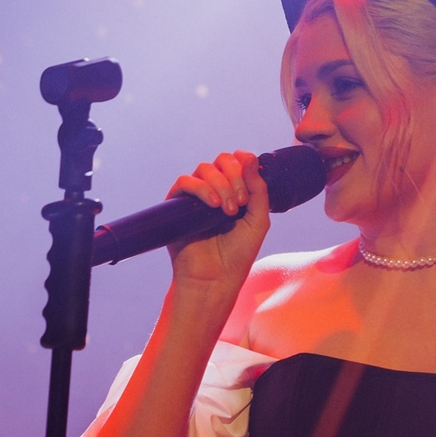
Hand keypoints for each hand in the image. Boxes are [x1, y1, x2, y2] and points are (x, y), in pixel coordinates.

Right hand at [164, 149, 270, 291]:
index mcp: (234, 192)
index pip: (237, 163)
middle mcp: (214, 191)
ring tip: (228, 210)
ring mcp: (195, 197)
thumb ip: (258, 189)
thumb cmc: (238, 255)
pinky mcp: (177, 206)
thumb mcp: (258, 220)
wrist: (215, 279)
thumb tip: (249, 156)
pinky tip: (212, 204)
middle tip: (240, 202)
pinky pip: (184, 182)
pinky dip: (200, 187)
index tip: (250, 191)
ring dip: (220, 184)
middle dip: (234, 176)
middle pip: (221, 161)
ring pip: (204, 169)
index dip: (244, 166)